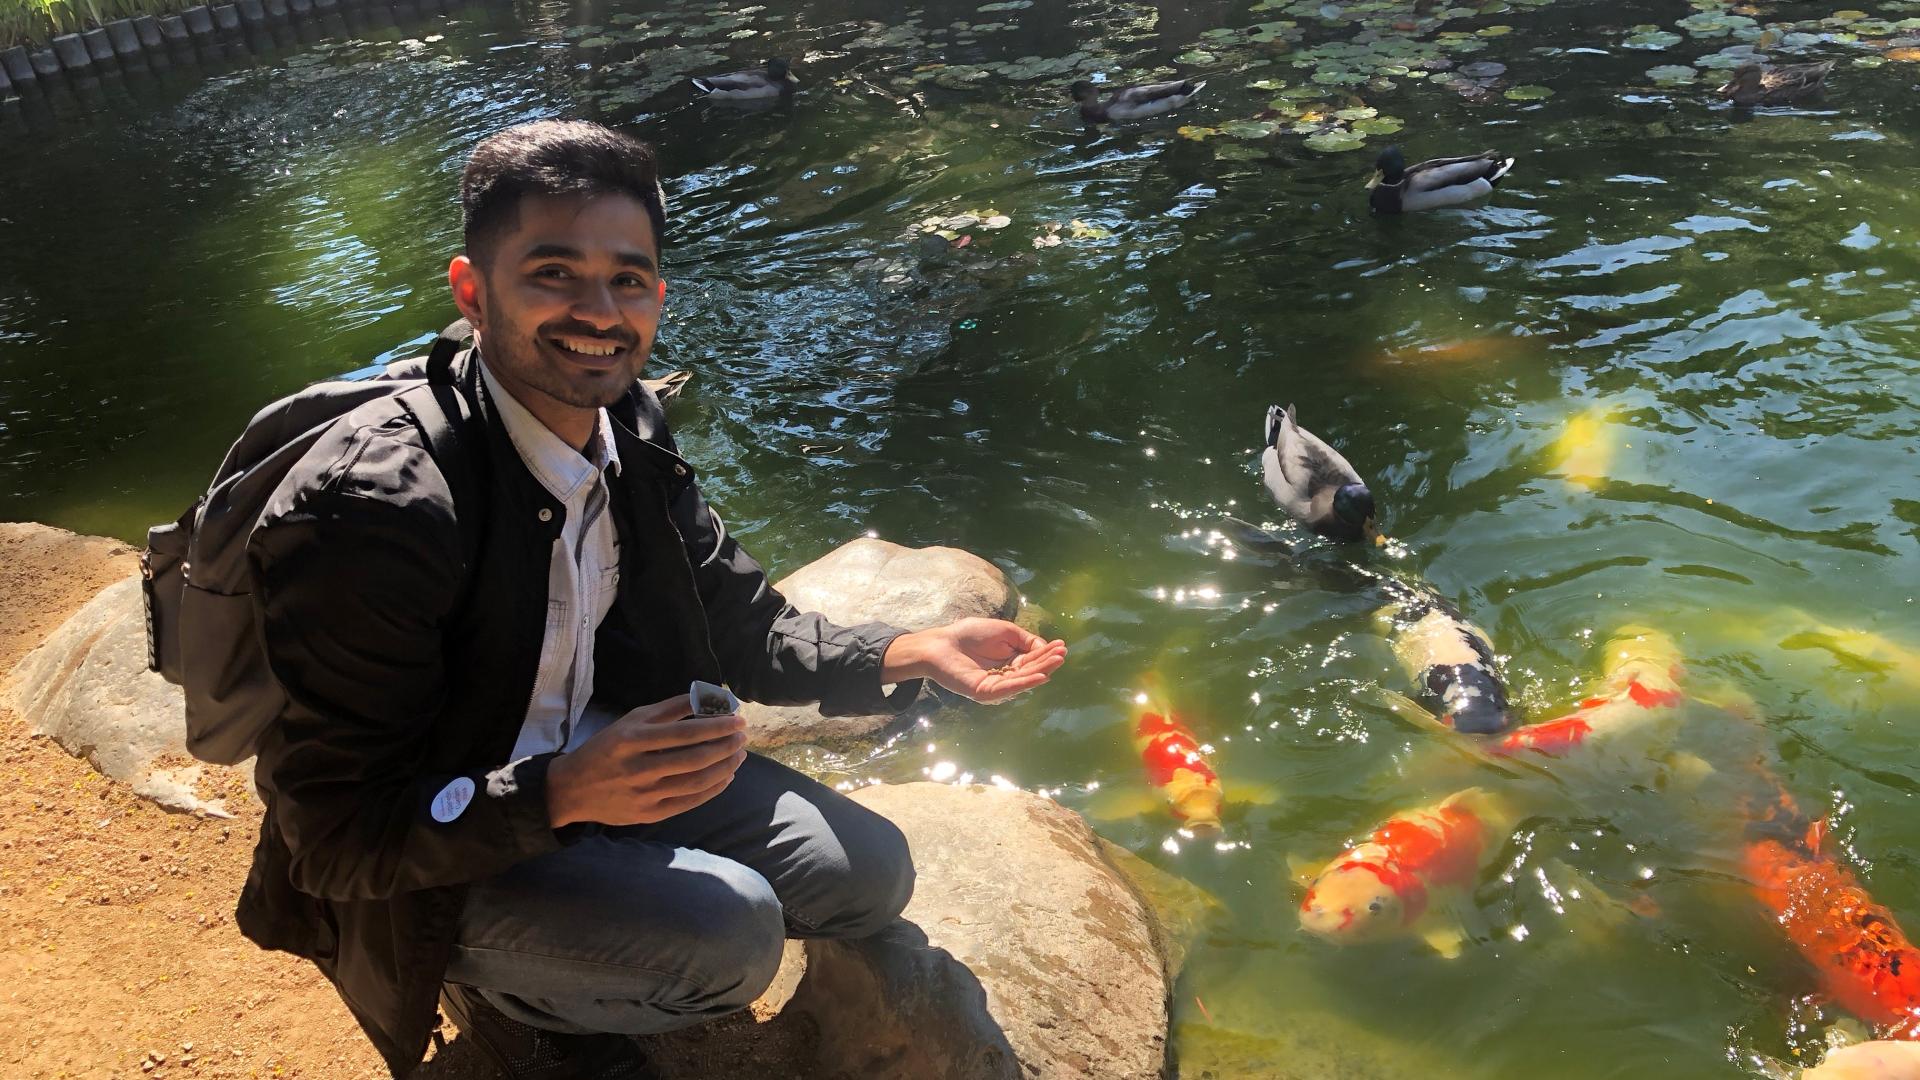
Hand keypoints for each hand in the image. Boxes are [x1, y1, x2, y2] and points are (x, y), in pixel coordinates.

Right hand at [546, 694, 747, 826]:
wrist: (573, 789)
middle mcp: (639, 768)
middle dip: (726, 746)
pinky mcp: (649, 815)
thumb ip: (670, 709)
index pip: (685, 733)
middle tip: (742, 737)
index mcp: (633, 740)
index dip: (717, 727)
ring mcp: (644, 794)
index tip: (739, 720)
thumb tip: (708, 696)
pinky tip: (725, 776)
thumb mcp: (631, 720)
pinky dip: (713, 789)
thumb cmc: (608, 748)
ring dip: (724, 767)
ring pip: (696, 782)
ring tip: (738, 755)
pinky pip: (689, 802)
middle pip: (695, 759)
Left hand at [883, 618, 1067, 704]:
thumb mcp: (1004, 631)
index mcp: (1009, 661)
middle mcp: (1005, 675)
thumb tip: (1044, 647)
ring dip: (1041, 671)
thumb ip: (1025, 639)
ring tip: (1057, 662)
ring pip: (1023, 679)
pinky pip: (1008, 688)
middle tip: (1063, 654)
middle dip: (1047, 662)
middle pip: (1030, 670)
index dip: (1046, 653)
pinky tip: (1040, 676)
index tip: (1062, 645)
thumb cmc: (970, 634)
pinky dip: (1025, 683)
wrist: (941, 643)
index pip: (1032, 658)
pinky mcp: (986, 692)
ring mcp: (996, 685)